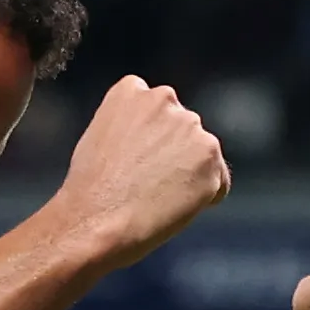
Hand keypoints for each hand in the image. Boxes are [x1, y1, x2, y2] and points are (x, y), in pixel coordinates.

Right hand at [44, 76, 231, 271]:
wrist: (98, 220)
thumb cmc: (90, 188)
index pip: (157, 110)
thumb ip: (132, 125)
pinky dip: (206, 196)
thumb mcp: (101, 136)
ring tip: (158, 196)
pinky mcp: (211, 157)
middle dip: (174, 154)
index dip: (150, 140)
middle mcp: (165, 98)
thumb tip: (156, 139)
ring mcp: (191, 127)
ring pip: (203, 154)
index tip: (136, 161)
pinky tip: (176, 206)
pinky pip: (219, 181)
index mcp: (132, 89)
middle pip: (183, 130)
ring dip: (191, 174)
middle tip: (148, 182)